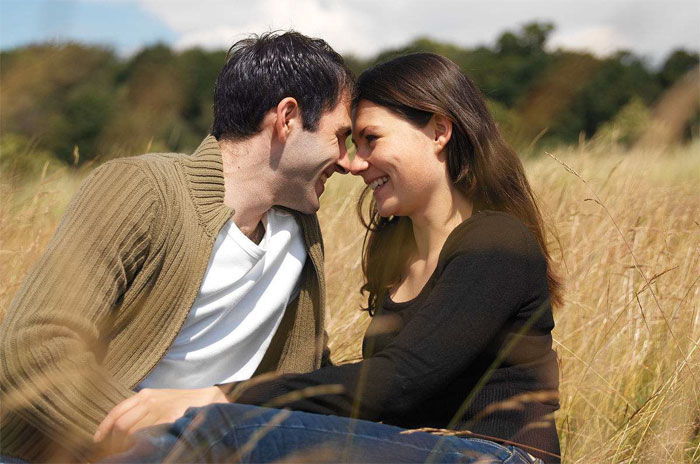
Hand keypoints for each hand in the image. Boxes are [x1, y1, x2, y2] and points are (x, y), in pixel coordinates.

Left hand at [93, 386, 227, 451]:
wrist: (209, 399)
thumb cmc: (183, 402)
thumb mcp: (160, 400)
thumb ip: (143, 409)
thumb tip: (122, 429)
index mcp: (145, 395)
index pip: (116, 411)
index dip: (104, 427)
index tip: (97, 440)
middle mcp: (149, 400)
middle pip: (121, 425)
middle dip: (115, 442)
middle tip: (116, 453)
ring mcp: (160, 408)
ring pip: (132, 432)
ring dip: (127, 446)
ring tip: (129, 453)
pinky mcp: (169, 418)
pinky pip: (148, 435)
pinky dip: (142, 444)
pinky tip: (143, 448)